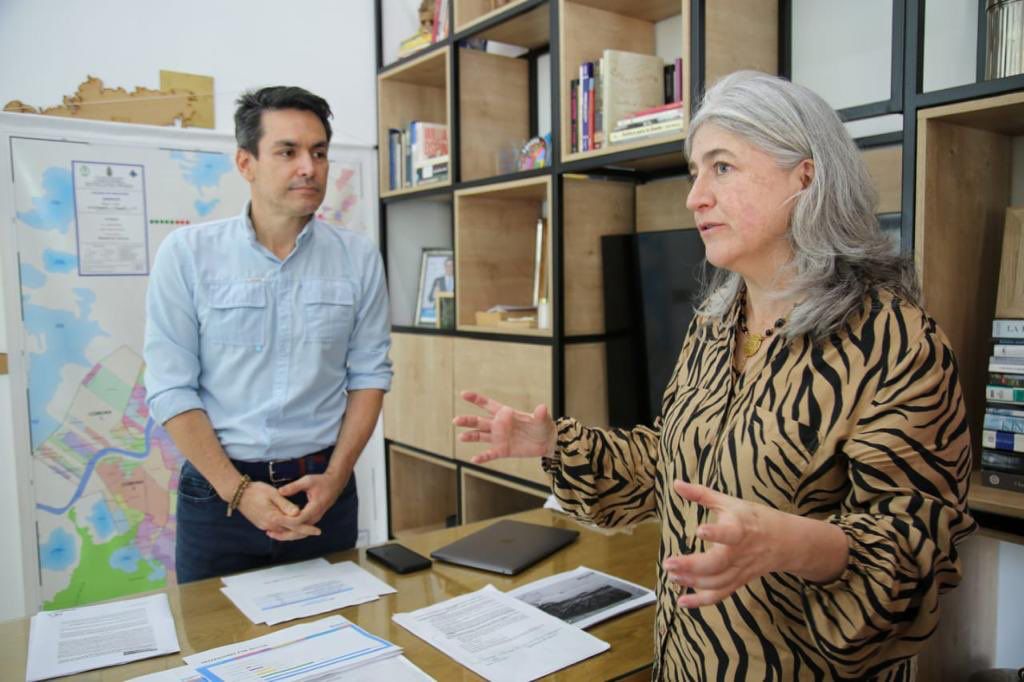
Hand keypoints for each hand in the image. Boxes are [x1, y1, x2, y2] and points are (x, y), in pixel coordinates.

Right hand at [236, 481, 321, 541]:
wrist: (238, 493)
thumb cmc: (256, 490)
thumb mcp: (273, 494)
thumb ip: (286, 505)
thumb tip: (298, 514)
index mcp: (274, 517)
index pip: (295, 525)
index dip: (307, 528)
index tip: (318, 530)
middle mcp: (269, 525)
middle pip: (290, 532)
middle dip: (303, 533)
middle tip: (315, 531)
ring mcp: (264, 526)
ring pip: (283, 533)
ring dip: (295, 532)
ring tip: (306, 530)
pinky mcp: (261, 524)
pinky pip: (276, 530)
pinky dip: (286, 530)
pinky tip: (291, 528)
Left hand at [276, 472, 348, 538]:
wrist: (334, 484)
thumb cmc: (321, 481)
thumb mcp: (307, 480)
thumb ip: (293, 487)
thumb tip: (279, 492)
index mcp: (315, 507)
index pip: (298, 520)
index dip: (285, 520)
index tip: (273, 518)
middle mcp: (316, 516)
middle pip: (299, 531)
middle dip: (283, 533)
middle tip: (269, 532)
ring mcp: (315, 519)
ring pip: (300, 533)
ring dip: (286, 535)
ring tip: (271, 533)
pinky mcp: (313, 519)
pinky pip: (302, 530)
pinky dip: (291, 532)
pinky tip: (280, 530)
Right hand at [453, 390, 555, 463]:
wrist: (546, 442)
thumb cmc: (542, 426)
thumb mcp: (542, 419)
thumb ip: (540, 414)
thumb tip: (542, 407)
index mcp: (505, 413)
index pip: (487, 404)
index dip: (476, 399)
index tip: (464, 394)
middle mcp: (498, 425)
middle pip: (479, 421)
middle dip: (467, 420)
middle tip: (456, 420)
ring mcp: (499, 438)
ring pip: (480, 436)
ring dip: (470, 436)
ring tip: (461, 437)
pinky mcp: (502, 450)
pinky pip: (490, 454)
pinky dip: (482, 457)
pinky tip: (474, 459)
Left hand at [662, 480, 787, 608]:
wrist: (784, 541)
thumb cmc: (752, 517)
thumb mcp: (729, 501)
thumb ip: (701, 494)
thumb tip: (676, 484)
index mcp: (740, 528)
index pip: (730, 532)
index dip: (716, 532)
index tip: (699, 530)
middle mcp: (740, 552)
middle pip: (718, 563)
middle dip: (692, 565)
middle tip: (669, 563)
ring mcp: (740, 570)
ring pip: (717, 582)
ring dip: (692, 582)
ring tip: (672, 575)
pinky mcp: (738, 581)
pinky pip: (720, 595)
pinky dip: (701, 602)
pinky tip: (682, 602)